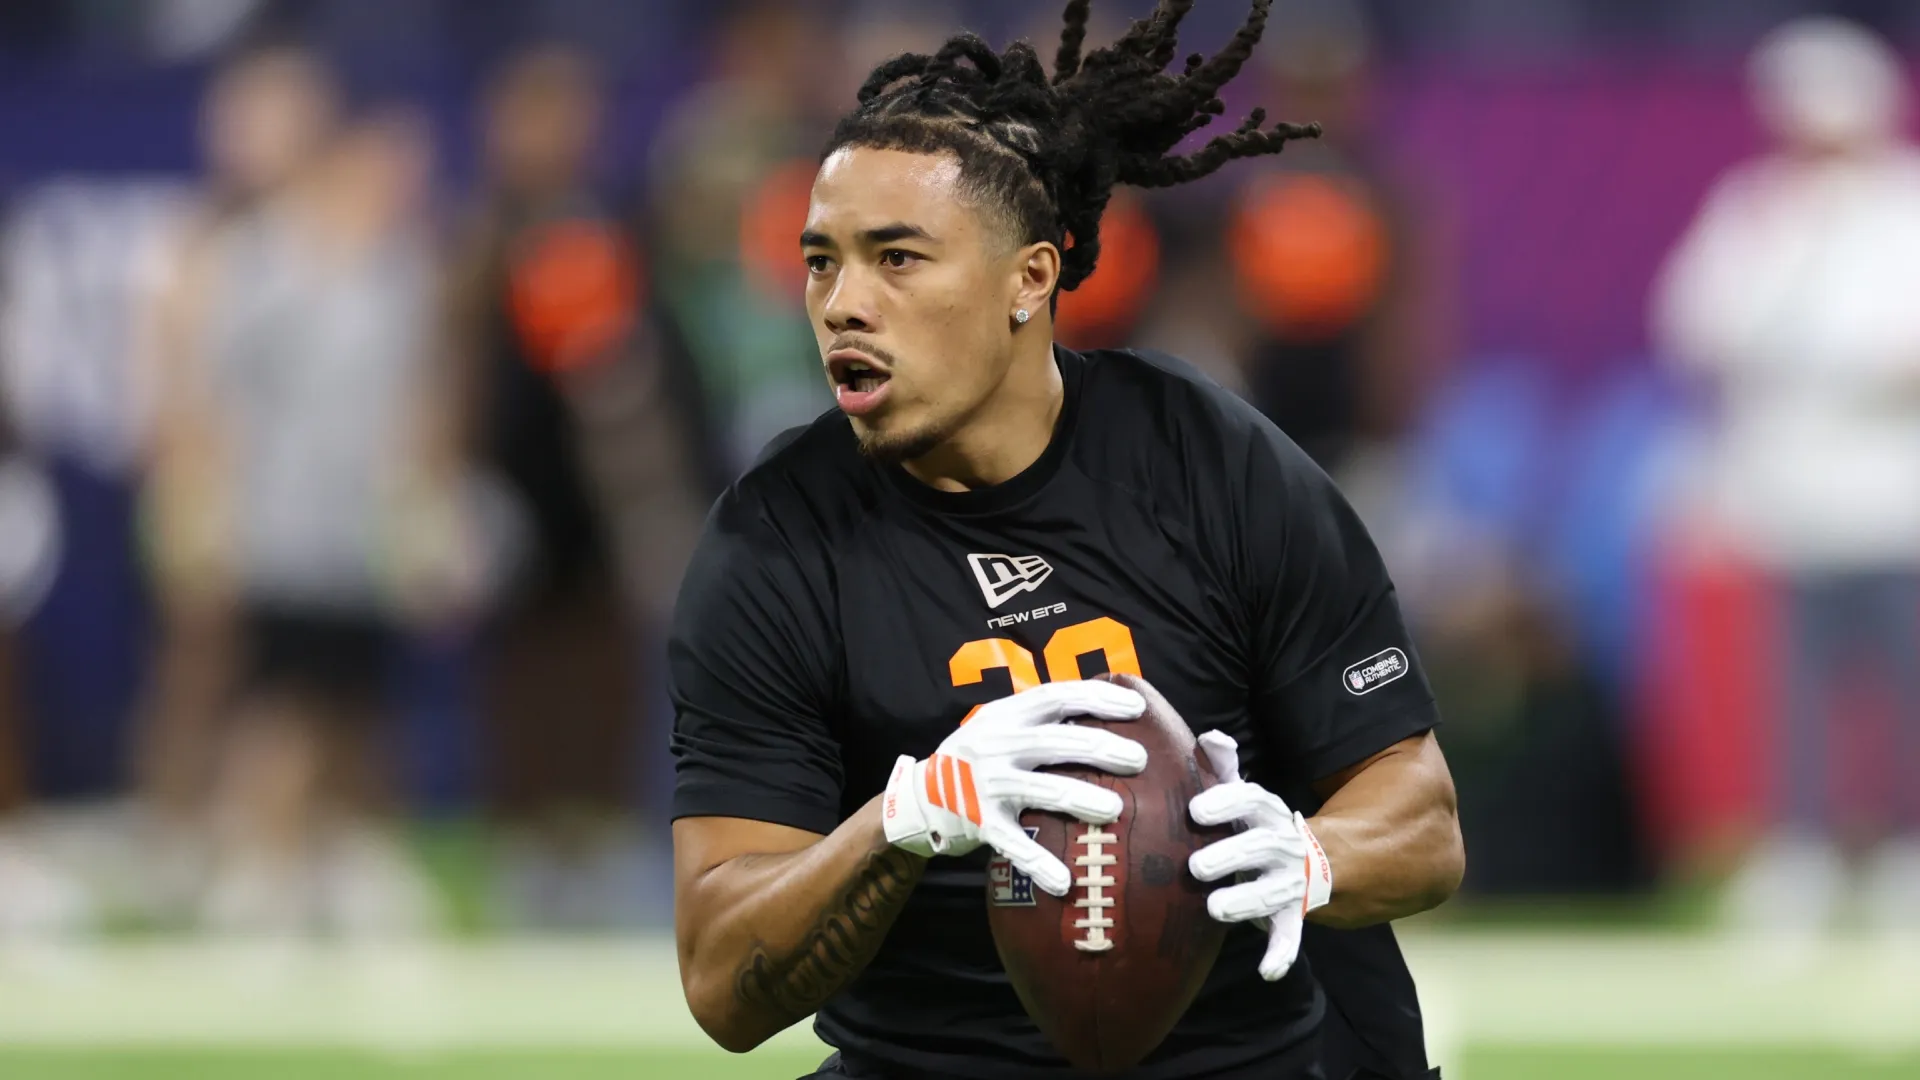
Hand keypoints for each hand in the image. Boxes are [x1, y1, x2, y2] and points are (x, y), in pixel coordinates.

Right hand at [882, 681, 1147, 896]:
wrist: (921, 797)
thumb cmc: (981, 759)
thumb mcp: (1002, 728)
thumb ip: (1042, 722)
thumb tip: (1110, 718)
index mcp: (1006, 716)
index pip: (1055, 696)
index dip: (1096, 698)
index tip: (1136, 707)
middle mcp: (995, 745)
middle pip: (1052, 741)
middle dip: (1099, 747)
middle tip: (1139, 759)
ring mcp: (986, 785)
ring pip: (1039, 790)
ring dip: (1079, 798)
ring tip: (1115, 809)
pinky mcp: (979, 823)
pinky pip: (1012, 845)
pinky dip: (1038, 864)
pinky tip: (1064, 882)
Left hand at [1187, 731, 1332, 980]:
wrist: (1307, 862)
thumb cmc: (1254, 824)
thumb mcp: (1242, 794)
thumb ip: (1224, 766)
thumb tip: (1210, 737)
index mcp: (1265, 812)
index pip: (1250, 800)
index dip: (1225, 803)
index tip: (1195, 811)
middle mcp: (1280, 845)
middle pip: (1258, 847)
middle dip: (1229, 855)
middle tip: (1195, 865)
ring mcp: (1288, 882)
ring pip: (1270, 893)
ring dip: (1246, 902)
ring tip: (1215, 909)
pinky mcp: (1291, 915)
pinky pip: (1291, 936)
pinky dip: (1281, 953)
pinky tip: (1268, 971)